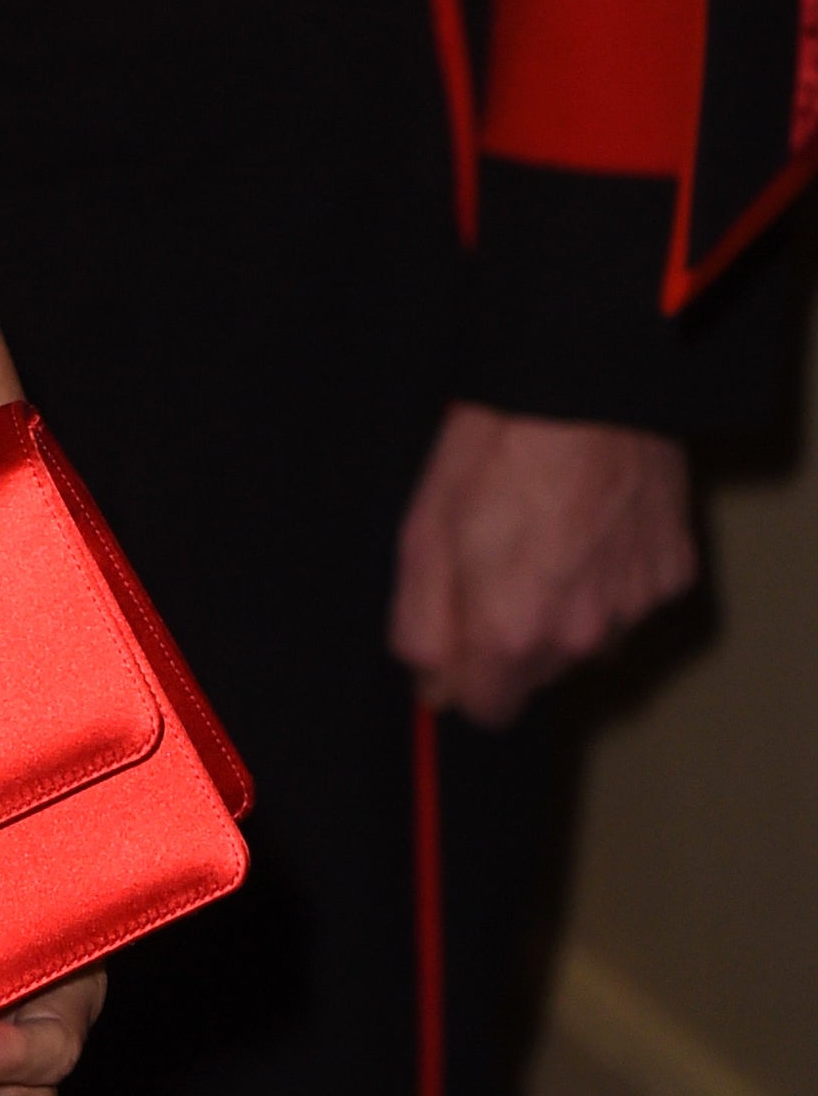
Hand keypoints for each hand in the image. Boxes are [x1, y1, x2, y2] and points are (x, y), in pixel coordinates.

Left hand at [389, 401, 697, 726]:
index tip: (457, 635)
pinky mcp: (672, 574)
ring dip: (566, 607)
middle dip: (512, 635)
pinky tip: (593, 521)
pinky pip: (631, 596)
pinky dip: (612, 573)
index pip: (487, 709)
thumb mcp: (422, 532)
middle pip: (536, 672)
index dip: (464, 674)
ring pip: (589, 637)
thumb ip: (421, 626)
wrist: (583, 386)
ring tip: (548, 532)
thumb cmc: (494, 447)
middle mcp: (581, 638)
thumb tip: (430, 688)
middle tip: (499, 559)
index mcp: (512, 633)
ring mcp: (634, 607)